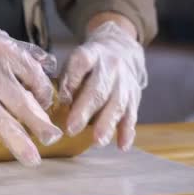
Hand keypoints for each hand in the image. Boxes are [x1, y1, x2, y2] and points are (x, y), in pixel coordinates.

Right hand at [0, 5, 62, 165]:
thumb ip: (21, 51)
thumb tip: (49, 64)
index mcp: (4, 51)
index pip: (34, 76)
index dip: (44, 94)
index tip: (45, 106)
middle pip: (21, 101)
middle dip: (40, 124)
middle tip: (54, 139)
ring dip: (18, 142)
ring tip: (32, 160)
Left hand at [59, 20, 146, 150]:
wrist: (120, 48)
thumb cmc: (89, 63)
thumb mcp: (74, 60)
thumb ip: (66, 78)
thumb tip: (58, 102)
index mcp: (90, 55)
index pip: (81, 63)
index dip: (71, 80)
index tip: (62, 100)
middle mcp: (110, 67)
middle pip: (99, 89)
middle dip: (85, 110)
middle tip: (71, 129)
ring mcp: (125, 82)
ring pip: (117, 104)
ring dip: (107, 124)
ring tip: (98, 141)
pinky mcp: (135, 96)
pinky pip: (132, 115)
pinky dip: (127, 131)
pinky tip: (122, 146)